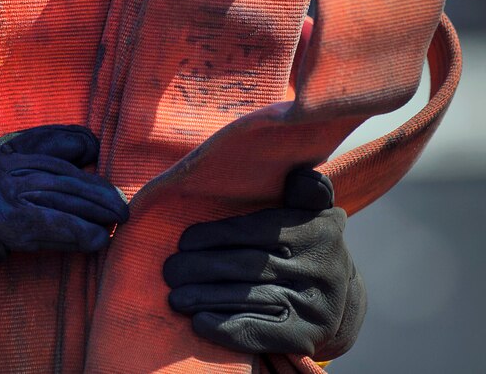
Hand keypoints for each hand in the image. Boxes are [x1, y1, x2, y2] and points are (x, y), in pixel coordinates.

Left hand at [163, 169, 365, 359]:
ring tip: (175, 297)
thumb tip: (297, 172)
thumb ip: (304, 190)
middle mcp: (322, 267)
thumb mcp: (312, 214)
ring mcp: (316, 305)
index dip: (214, 235)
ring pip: (248, 298)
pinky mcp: (306, 336)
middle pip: (247, 265)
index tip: (183, 241)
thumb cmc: (305, 248)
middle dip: (200, 268)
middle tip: (169, 271)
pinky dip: (225, 327)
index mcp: (318, 231)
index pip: (256, 230)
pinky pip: (259, 331)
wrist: (338, 303)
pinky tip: (199, 322)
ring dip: (204, 298)